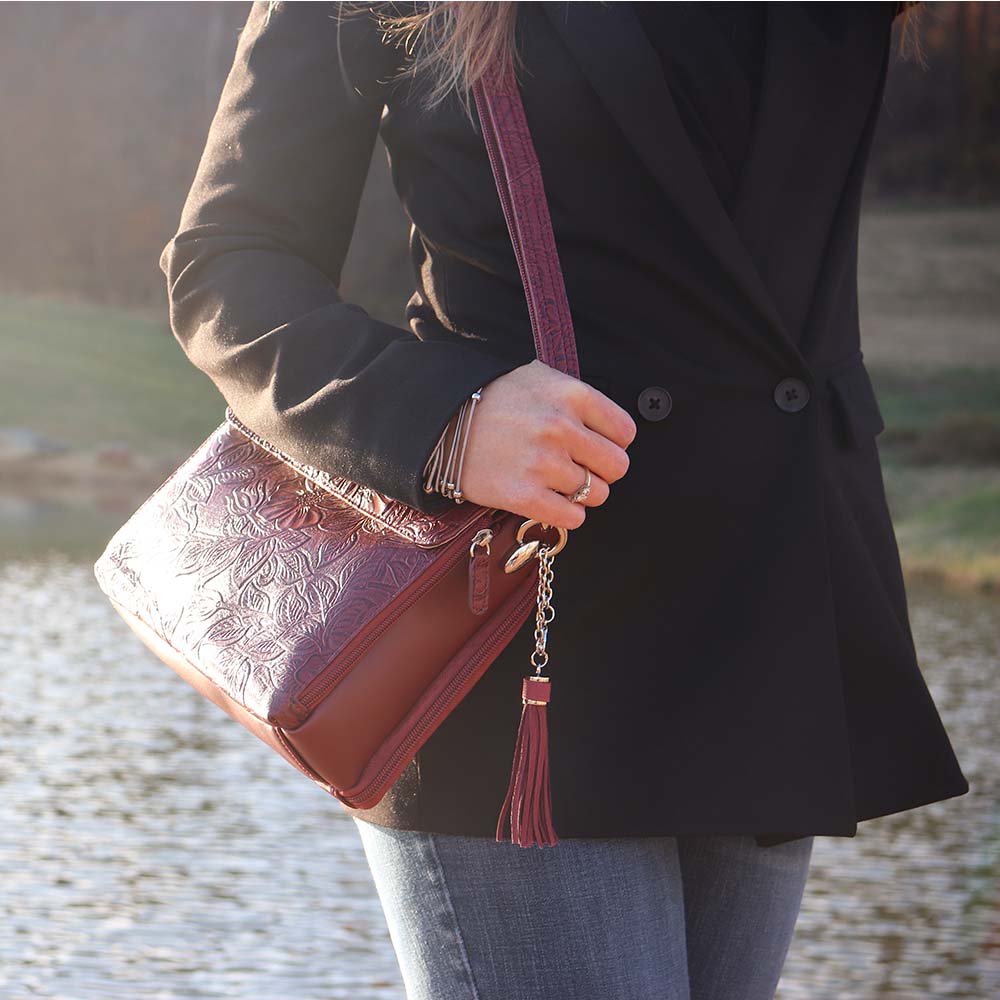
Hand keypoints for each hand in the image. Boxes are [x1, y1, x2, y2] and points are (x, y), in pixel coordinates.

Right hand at [459, 359, 636, 529]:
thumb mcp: (541, 378)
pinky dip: (568, 514)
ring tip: (556, 482)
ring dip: (581, 493)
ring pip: (596, 494)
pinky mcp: (524, 496)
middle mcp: (560, 428)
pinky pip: (573, 518)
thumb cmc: (495, 399)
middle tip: (579, 467)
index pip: (625, 432)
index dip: (612, 442)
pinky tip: (551, 501)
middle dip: (601, 470)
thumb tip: (612, 431)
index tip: (593, 445)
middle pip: (617, 466)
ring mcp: (542, 463)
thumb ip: (578, 400)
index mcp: (571, 395)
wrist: (442, 422)